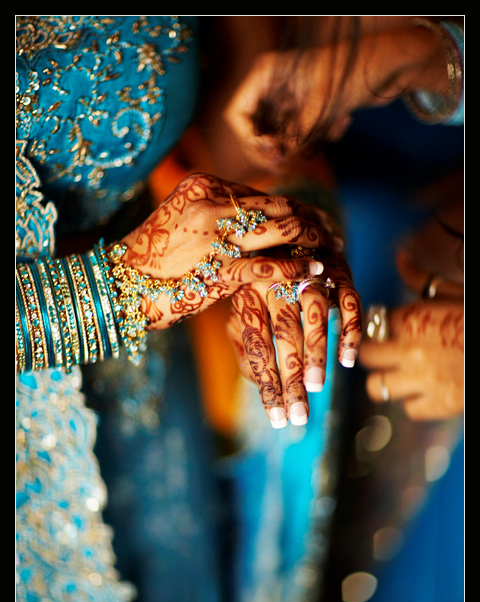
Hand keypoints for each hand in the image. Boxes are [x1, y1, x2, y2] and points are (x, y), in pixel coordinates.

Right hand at [120, 173, 338, 328]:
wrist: (118, 286)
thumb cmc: (151, 262)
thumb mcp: (184, 225)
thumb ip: (218, 219)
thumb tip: (256, 227)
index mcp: (204, 186)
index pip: (264, 195)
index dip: (297, 209)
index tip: (319, 222)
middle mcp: (213, 202)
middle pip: (280, 206)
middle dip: (314, 221)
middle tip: (336, 237)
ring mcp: (216, 234)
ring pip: (282, 228)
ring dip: (314, 240)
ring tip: (333, 252)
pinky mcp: (217, 268)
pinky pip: (269, 265)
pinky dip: (296, 268)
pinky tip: (314, 272)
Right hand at [224, 24, 450, 170]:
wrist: (387, 66)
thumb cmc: (350, 76)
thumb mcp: (318, 110)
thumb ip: (292, 137)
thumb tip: (276, 160)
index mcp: (266, 75)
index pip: (237, 114)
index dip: (248, 139)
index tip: (271, 153)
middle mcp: (273, 86)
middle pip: (254, 131)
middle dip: (274, 150)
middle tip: (286, 167)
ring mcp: (289, 99)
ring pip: (280, 138)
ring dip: (304, 143)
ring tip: (330, 130)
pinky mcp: (307, 110)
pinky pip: (301, 136)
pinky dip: (320, 136)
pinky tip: (342, 123)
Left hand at [227, 244, 361, 428]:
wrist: (287, 228)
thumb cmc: (261, 279)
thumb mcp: (244, 307)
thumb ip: (245, 343)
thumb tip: (257, 382)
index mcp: (248, 294)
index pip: (257, 346)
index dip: (268, 384)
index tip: (278, 419)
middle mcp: (276, 281)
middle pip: (283, 334)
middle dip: (291, 378)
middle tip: (299, 415)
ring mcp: (308, 273)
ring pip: (313, 315)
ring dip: (316, 353)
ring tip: (315, 386)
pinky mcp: (339, 269)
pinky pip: (348, 301)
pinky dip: (350, 329)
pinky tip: (348, 359)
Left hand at [360, 254, 463, 419]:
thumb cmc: (477, 316)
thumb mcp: (453, 291)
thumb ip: (421, 279)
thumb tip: (401, 258)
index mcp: (413, 318)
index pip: (372, 322)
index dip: (378, 325)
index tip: (384, 328)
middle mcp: (411, 349)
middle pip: (366, 356)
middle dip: (373, 354)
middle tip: (385, 353)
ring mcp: (423, 379)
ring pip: (377, 387)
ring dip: (386, 382)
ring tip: (399, 376)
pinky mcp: (439, 404)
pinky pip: (409, 409)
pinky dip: (415, 402)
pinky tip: (425, 391)